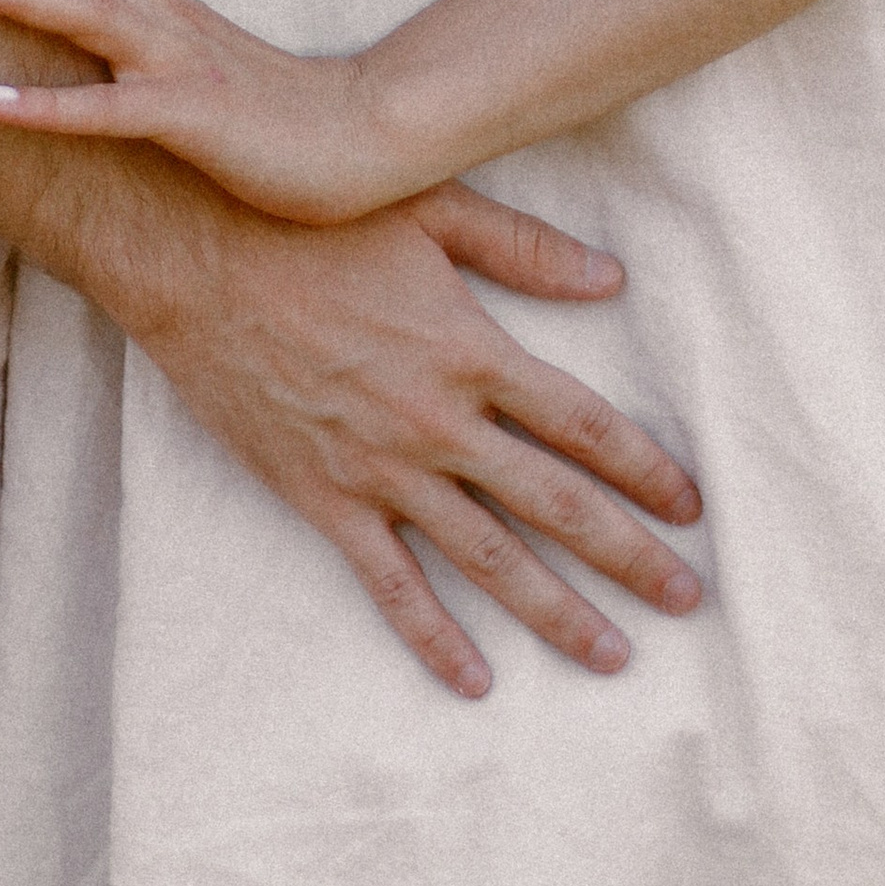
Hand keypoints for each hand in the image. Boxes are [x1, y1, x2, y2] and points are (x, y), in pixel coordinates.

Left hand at [0, 0, 405, 220]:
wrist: (362, 136)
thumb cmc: (271, 108)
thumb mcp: (186, 61)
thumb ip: (131, 40)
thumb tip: (75, 25)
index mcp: (149, 2)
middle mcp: (154, 17)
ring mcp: (172, 61)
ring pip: (81, 13)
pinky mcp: (188, 115)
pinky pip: (104, 111)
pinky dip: (44, 104)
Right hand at [134, 187, 703, 699]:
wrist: (192, 253)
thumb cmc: (312, 215)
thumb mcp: (428, 205)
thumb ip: (522, 247)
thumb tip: (612, 276)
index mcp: (470, 348)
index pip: (583, 423)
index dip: (645, 469)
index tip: (692, 508)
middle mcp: (437, 421)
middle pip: (555, 504)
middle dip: (629, 557)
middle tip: (687, 599)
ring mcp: (380, 469)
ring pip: (488, 559)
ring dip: (557, 612)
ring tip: (614, 656)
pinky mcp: (323, 498)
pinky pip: (389, 585)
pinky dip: (434, 637)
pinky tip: (475, 680)